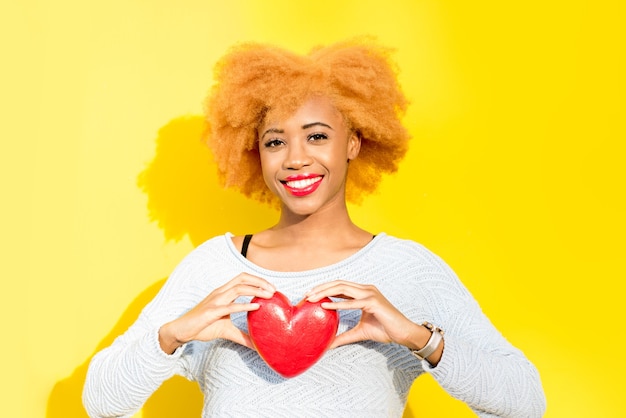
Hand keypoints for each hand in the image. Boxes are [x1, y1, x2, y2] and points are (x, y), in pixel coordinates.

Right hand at [158, 273, 274, 353]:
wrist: (182, 331)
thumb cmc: (203, 327)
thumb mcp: (227, 331)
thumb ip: (242, 336)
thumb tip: (257, 346)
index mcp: (223, 293)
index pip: (243, 279)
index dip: (258, 280)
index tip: (272, 288)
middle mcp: (220, 293)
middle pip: (242, 278)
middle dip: (259, 281)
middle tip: (274, 290)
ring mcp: (215, 301)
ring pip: (237, 288)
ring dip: (255, 289)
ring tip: (269, 295)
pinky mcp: (211, 312)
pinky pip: (230, 306)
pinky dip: (244, 305)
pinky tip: (256, 306)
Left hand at [306, 280, 429, 350]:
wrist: (404, 333)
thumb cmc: (385, 330)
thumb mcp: (360, 332)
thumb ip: (344, 336)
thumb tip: (329, 344)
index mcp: (363, 292)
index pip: (340, 286)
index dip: (324, 288)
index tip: (310, 295)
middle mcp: (366, 289)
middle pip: (339, 284)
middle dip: (321, 287)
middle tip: (306, 295)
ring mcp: (370, 294)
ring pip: (343, 288)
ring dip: (325, 292)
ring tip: (312, 298)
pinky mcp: (373, 302)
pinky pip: (352, 302)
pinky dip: (338, 304)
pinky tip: (325, 306)